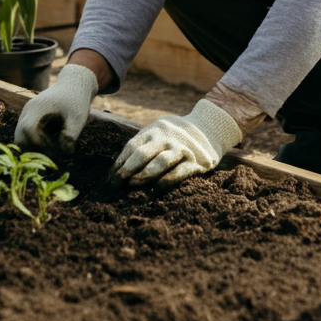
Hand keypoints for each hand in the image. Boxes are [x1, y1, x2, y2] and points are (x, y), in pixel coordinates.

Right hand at [14, 63, 98, 157]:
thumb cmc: (77, 101)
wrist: (74, 85)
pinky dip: (36, 143)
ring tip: (54, 146)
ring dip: (35, 147)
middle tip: (54, 153)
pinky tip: (52, 141)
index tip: (56, 148)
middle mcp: (28, 112)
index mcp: (37, 108)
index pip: (28, 130)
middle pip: (19, 138)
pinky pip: (26, 136)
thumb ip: (71, 134)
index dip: (40, 143)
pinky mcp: (30, 119)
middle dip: (34, 150)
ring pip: (21, 138)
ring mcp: (26, 115)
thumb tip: (66, 151)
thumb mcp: (78, 117)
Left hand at [108, 99, 242, 191]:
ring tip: (132, 187)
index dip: (119, 164)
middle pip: (142, 154)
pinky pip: (178, 174)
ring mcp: (182, 148)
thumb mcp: (159, 132)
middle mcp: (167, 136)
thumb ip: (144, 145)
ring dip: (143, 177)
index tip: (109, 179)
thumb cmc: (176, 136)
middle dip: (126, 172)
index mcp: (154, 129)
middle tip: (115, 185)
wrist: (211, 128)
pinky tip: (154, 192)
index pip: (132, 147)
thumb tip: (119, 169)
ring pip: (159, 163)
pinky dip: (164, 183)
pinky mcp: (196, 161)